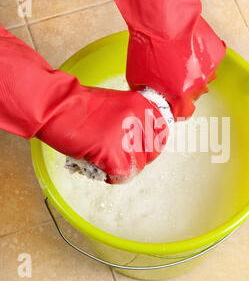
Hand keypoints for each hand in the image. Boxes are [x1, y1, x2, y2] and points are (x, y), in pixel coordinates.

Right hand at [0, 25, 167, 183]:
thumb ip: (133, 119)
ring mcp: (129, 138)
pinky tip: (101, 167)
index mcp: (143, 105)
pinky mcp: (114, 155)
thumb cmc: (81, 105)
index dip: (152, 143)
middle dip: (139, 157)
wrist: (55, 106)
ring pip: (139, 165)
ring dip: (124, 167)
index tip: (143, 148)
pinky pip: (124, 175)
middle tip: (123, 156)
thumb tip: (139, 140)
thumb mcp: (118, 104)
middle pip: (153, 151)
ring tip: (107, 161)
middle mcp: (140, 120)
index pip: (162, 132)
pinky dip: (113, 176)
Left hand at [109, 0, 225, 118]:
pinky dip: (202, 57)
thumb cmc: (148, 46)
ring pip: (204, 78)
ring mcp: (210, 69)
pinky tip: (190, 48)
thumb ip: (145, 93)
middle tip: (174, 74)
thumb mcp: (136, 77)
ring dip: (195, 72)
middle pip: (194, 95)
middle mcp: (199, 85)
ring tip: (181, 59)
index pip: (184, 113)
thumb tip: (146, 97)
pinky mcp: (216, 54)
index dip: (177, 108)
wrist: (161, 19)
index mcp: (181, 95)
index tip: (173, 103)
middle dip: (184, 88)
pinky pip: (211, 61)